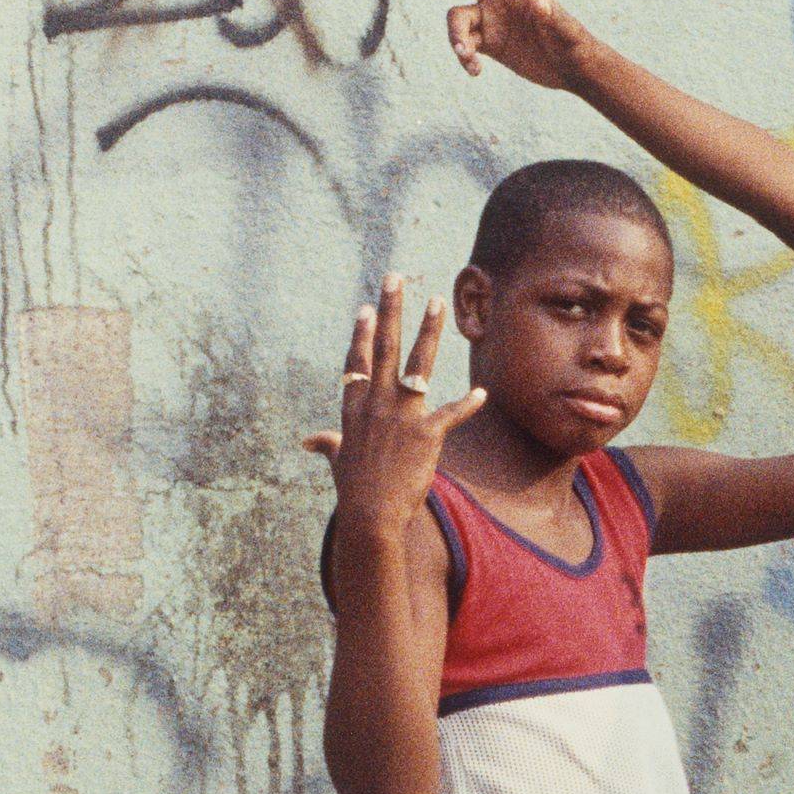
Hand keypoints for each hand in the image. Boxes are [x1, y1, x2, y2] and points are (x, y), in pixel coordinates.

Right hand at [303, 274, 483, 540]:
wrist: (370, 515)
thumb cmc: (354, 490)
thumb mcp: (338, 461)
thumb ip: (328, 444)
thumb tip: (310, 441)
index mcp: (356, 408)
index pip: (358, 362)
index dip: (362, 333)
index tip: (367, 308)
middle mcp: (376, 404)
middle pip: (384, 347)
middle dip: (390, 310)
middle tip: (395, 278)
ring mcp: (401, 416)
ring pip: (417, 364)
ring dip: (428, 331)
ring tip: (437, 302)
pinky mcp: (425, 435)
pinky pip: (452, 414)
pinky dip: (468, 405)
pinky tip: (483, 392)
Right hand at [396, 0, 589, 88]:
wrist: (572, 70)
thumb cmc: (574, 46)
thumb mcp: (568, 33)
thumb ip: (556, 19)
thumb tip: (543, 4)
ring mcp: (490, 19)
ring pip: (456, 21)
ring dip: (456, 39)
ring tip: (469, 60)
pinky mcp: (487, 43)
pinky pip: (464, 46)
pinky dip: (465, 58)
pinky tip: (475, 72)